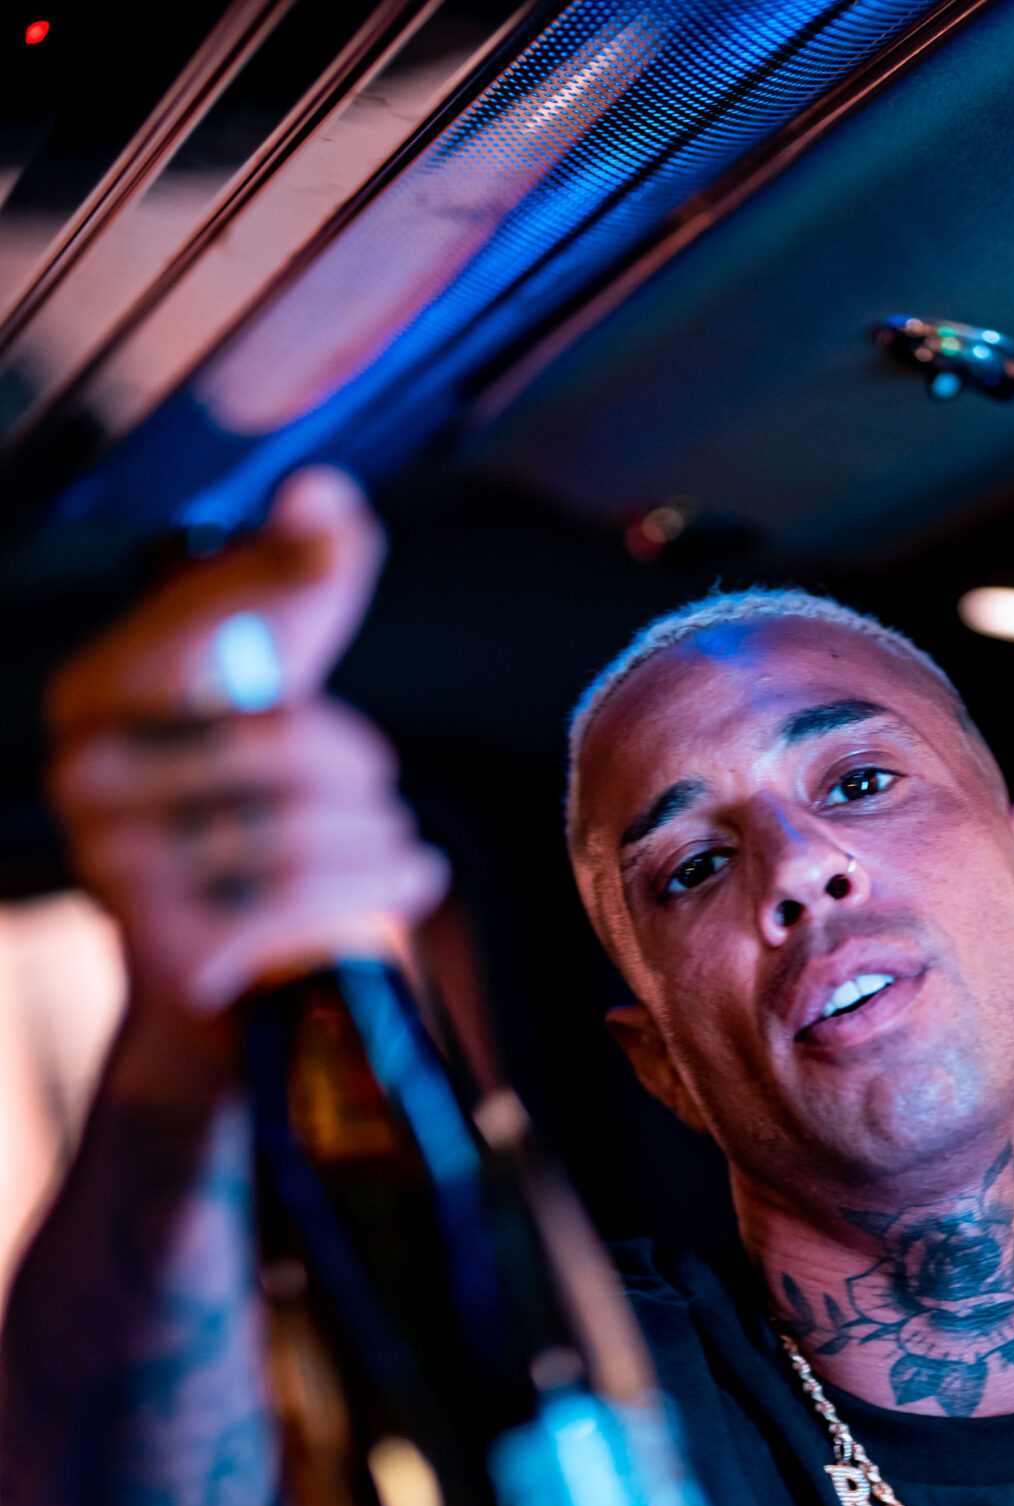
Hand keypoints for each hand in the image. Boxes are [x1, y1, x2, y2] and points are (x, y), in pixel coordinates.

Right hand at [44, 468, 447, 1054]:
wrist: (229, 983)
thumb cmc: (253, 818)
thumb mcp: (276, 691)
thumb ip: (298, 585)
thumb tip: (322, 488)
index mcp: (90, 698)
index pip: (206, 615)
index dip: (284, 579)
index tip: (329, 550)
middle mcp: (81, 777)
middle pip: (281, 743)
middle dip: (362, 768)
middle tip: (382, 791)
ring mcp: (116, 869)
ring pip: (304, 826)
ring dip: (380, 836)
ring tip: (394, 843)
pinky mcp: (172, 950)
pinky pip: (308, 899)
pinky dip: (381, 888)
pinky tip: (406, 882)